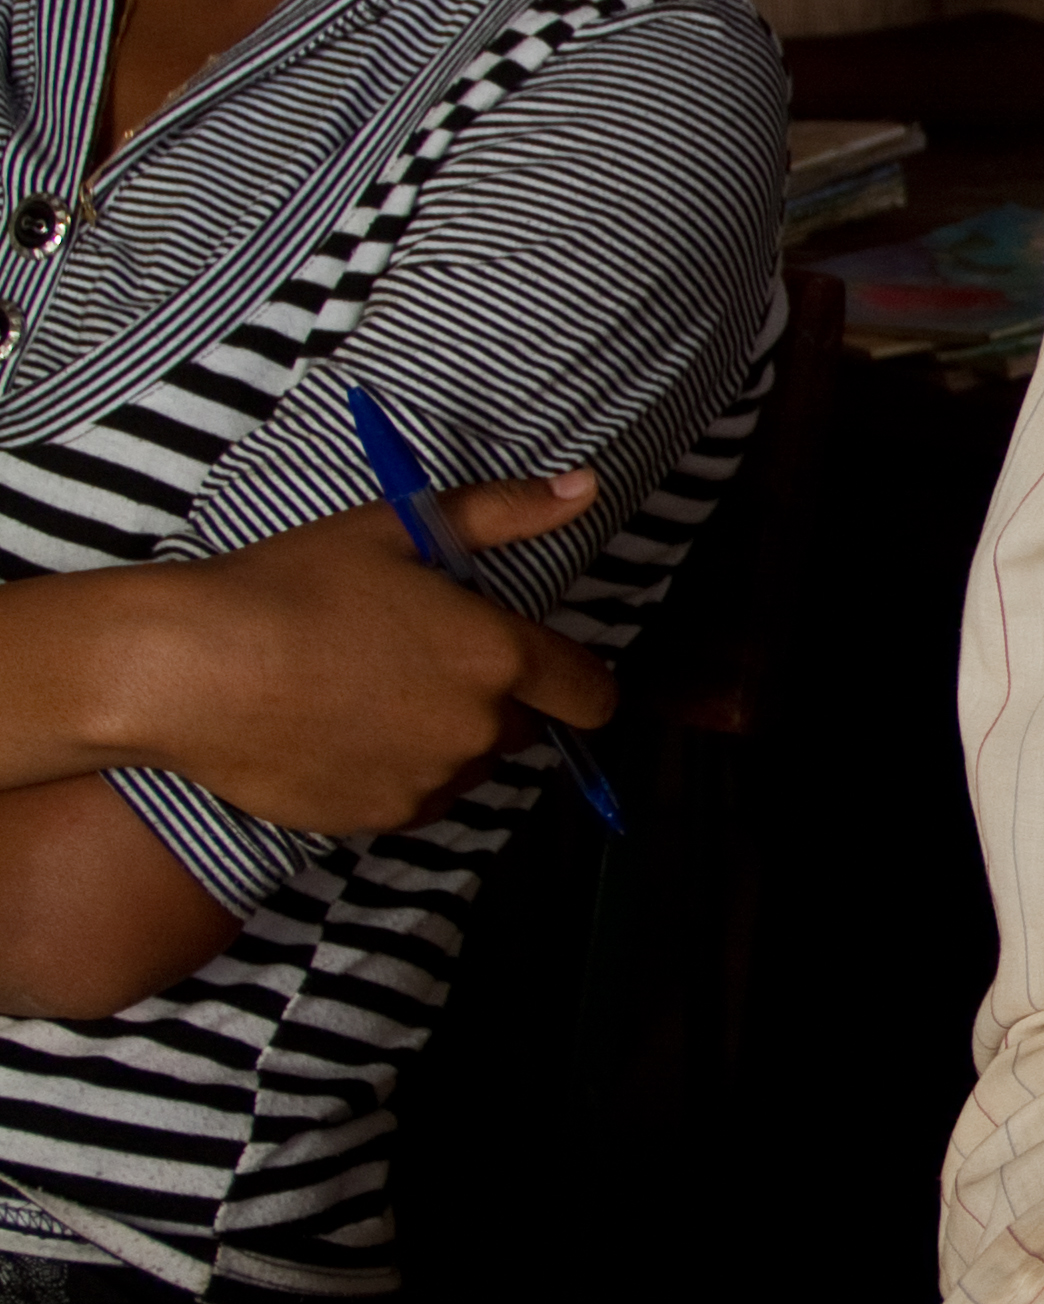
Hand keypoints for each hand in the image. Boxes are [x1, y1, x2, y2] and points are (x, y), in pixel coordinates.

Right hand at [46, 476, 611, 829]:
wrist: (192, 669)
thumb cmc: (292, 587)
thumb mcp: (400, 529)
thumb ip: (504, 513)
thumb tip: (584, 485)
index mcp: (496, 656)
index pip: (590, 695)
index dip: (578, 683)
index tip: (551, 672)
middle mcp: (477, 729)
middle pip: (520, 727)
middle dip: (489, 699)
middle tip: (415, 659)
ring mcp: (429, 781)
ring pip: (464, 764)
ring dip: (440, 739)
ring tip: (365, 691)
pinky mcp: (380, 818)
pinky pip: (414, 797)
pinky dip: (394, 773)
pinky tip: (339, 730)